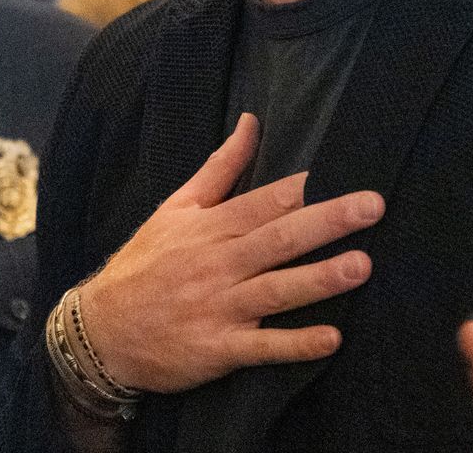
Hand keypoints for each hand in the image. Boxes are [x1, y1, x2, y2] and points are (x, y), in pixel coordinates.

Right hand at [75, 113, 384, 393]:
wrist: (100, 331)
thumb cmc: (145, 263)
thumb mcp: (175, 208)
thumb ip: (220, 168)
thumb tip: (251, 121)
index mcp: (209, 228)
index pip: (262, 202)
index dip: (302, 188)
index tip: (344, 170)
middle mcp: (217, 265)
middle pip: (278, 239)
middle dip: (326, 222)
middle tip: (372, 207)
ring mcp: (218, 309)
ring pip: (276, 291)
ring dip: (319, 279)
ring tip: (361, 266)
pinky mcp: (217, 350)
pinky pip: (262, 349)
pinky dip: (295, 345)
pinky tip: (331, 338)